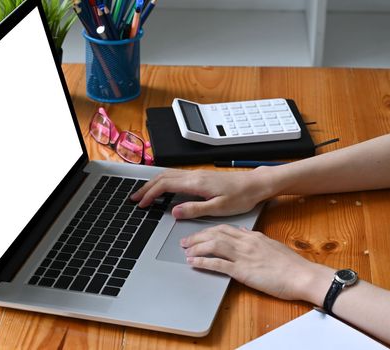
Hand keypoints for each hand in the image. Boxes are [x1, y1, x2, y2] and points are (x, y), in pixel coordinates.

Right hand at [130, 168, 273, 218]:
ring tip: (143, 194)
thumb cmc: (241, 197)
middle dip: (146, 188)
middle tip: (134, 199)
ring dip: (153, 183)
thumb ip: (194, 209)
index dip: (149, 195)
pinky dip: (163, 182)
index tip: (141, 204)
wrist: (255, 184)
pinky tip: (162, 189)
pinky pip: (175, 176)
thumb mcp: (218, 208)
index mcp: (196, 183)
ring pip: (168, 174)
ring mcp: (197, 174)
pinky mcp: (201, 176)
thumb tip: (174, 212)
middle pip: (162, 177)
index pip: (165, 186)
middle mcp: (194, 176)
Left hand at [182, 224, 332, 303]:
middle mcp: (245, 242)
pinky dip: (203, 262)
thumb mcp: (271, 244)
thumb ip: (255, 238)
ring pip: (213, 245)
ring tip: (186, 251)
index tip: (199, 233)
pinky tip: (194, 263)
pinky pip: (218, 264)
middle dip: (197, 237)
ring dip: (196, 247)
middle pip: (215, 234)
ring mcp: (243, 256)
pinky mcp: (243, 271)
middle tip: (185, 241)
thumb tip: (242, 231)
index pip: (224, 228)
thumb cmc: (291, 264)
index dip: (208, 230)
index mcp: (252, 236)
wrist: (303, 275)